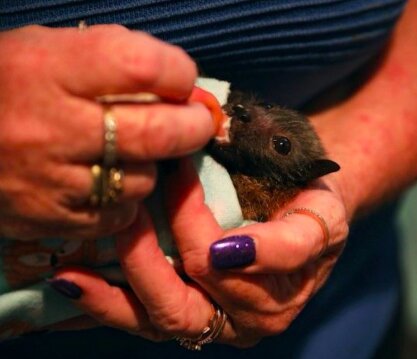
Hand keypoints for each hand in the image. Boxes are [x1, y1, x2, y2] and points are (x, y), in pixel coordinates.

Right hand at [0, 25, 213, 238]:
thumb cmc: (4, 84)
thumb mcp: (47, 49)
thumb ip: (112, 59)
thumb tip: (179, 84)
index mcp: (49, 69)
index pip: (142, 67)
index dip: (178, 73)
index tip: (182, 79)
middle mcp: (51, 126)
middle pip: (157, 133)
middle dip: (193, 126)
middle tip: (196, 121)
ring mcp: (50, 180)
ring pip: (142, 180)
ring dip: (152, 165)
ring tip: (134, 152)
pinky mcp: (47, 219)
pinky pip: (117, 216)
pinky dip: (126, 201)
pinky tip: (110, 182)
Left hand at [50, 157, 347, 346]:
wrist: (310, 214)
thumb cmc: (314, 204)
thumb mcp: (323, 216)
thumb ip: (292, 241)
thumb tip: (228, 254)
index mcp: (285, 291)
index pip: (228, 267)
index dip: (195, 221)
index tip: (180, 172)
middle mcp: (251, 319)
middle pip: (186, 302)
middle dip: (148, 257)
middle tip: (126, 208)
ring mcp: (219, 321)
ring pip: (160, 319)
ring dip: (113, 294)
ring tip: (73, 270)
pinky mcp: (191, 317)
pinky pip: (144, 319)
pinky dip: (105, 305)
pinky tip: (71, 286)